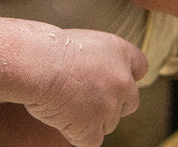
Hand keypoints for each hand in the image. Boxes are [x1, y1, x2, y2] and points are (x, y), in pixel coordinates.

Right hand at [25, 28, 147, 146]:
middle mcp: (122, 80)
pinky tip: (63, 119)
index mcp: (120, 52)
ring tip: (67, 104)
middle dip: (113, 103)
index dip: (126, 75)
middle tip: (87, 99)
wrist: (38, 64)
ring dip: (92, 119)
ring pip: (109, 123)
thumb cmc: (48, 49)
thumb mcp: (83, 41)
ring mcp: (109, 106)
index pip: (139, 67)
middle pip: (130, 101)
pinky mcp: (92, 128)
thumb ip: (98, 58)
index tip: (112, 79)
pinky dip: (77, 134)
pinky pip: (91, 139)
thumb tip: (94, 75)